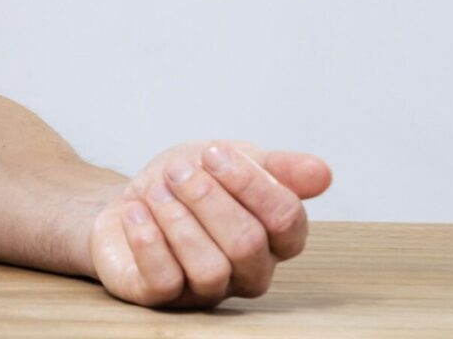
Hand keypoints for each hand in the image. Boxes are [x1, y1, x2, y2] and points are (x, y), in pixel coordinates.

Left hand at [89, 139, 332, 307]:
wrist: (130, 201)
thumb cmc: (186, 184)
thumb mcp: (227, 161)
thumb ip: (275, 167)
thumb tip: (322, 173)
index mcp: (274, 238)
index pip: (286, 219)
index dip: (250, 183)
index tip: (213, 153)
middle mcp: (248, 272)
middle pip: (246, 244)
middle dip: (206, 197)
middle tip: (177, 171)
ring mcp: (206, 290)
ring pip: (209, 268)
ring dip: (176, 218)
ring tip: (155, 192)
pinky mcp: (161, 298)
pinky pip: (164, 281)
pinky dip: (147, 240)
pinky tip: (135, 213)